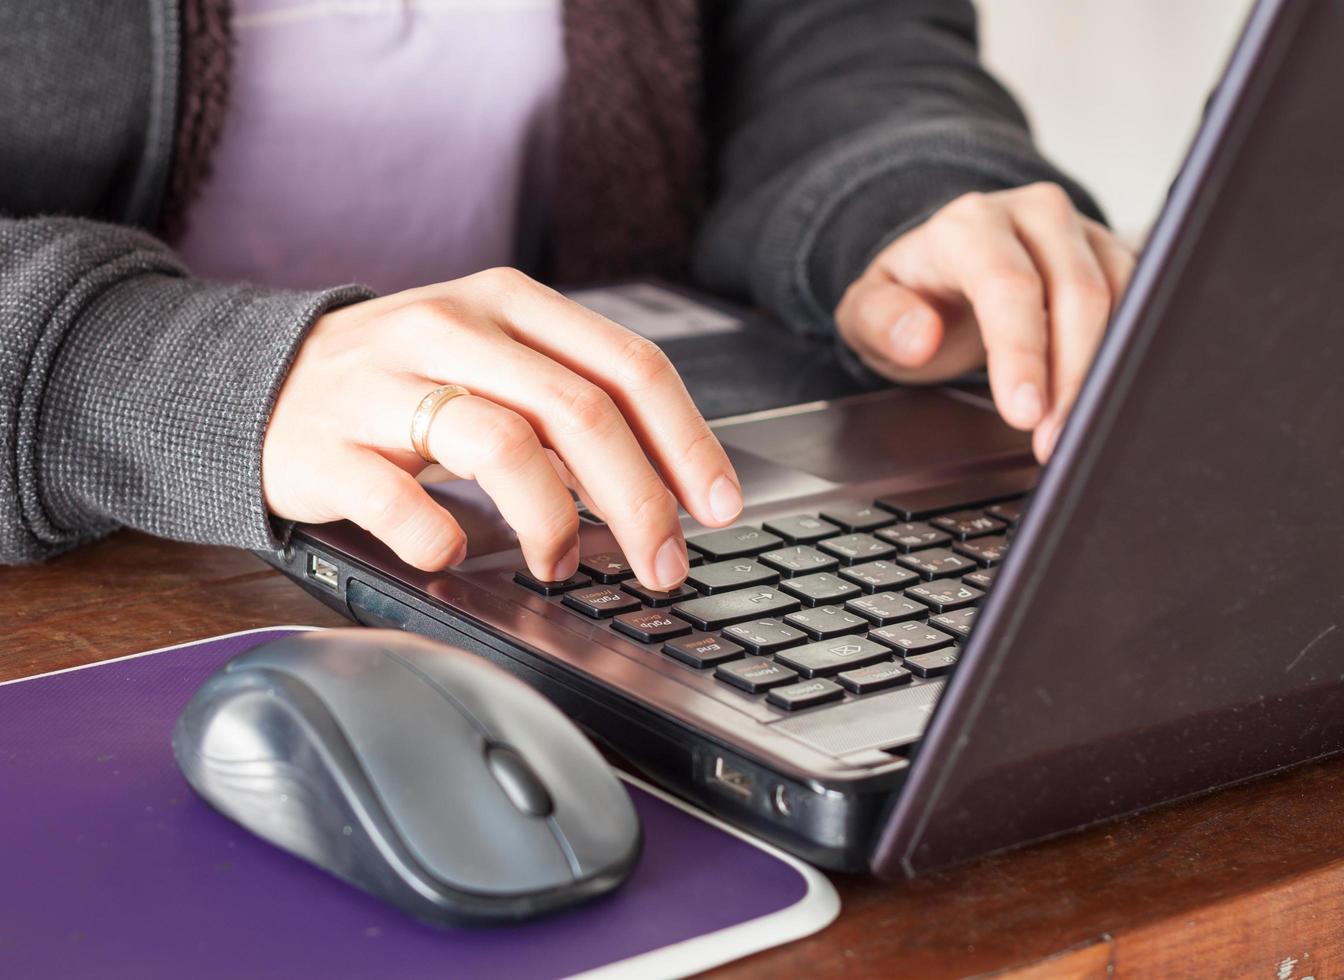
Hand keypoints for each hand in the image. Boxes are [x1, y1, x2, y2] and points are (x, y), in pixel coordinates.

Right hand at [262, 268, 742, 588]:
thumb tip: (665, 478)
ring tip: (561, 563)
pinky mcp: (328, 445)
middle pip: (580, 411)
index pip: (627, 365)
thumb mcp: (490, 360)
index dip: (687, 441)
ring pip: (503, 446)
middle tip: (664, 565)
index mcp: (508, 303)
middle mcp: (451, 328)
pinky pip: (401, 502)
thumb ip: (570, 400)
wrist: (259, 383)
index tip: (718, 506)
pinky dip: (441, 539)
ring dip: (554, 522)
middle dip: (640, 501)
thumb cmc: (401, 382)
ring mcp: (385, 384)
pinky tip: (453, 554)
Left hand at [835, 182, 1135, 460]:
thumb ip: (881, 322)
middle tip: (1054, 441)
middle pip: (1077, 294)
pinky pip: (1139, 305)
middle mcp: (1033, 216)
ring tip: (1073, 433)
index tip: (1024, 412)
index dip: (1022, 352)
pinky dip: (1124, 360)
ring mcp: (1082, 234)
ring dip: (1103, 374)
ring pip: (1121, 298)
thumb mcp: (868, 314)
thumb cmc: (913, 297)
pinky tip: (1103, 402)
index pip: (1008, 285)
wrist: (942, 273)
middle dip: (1071, 378)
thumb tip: (918, 336)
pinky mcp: (1114, 257)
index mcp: (970, 225)